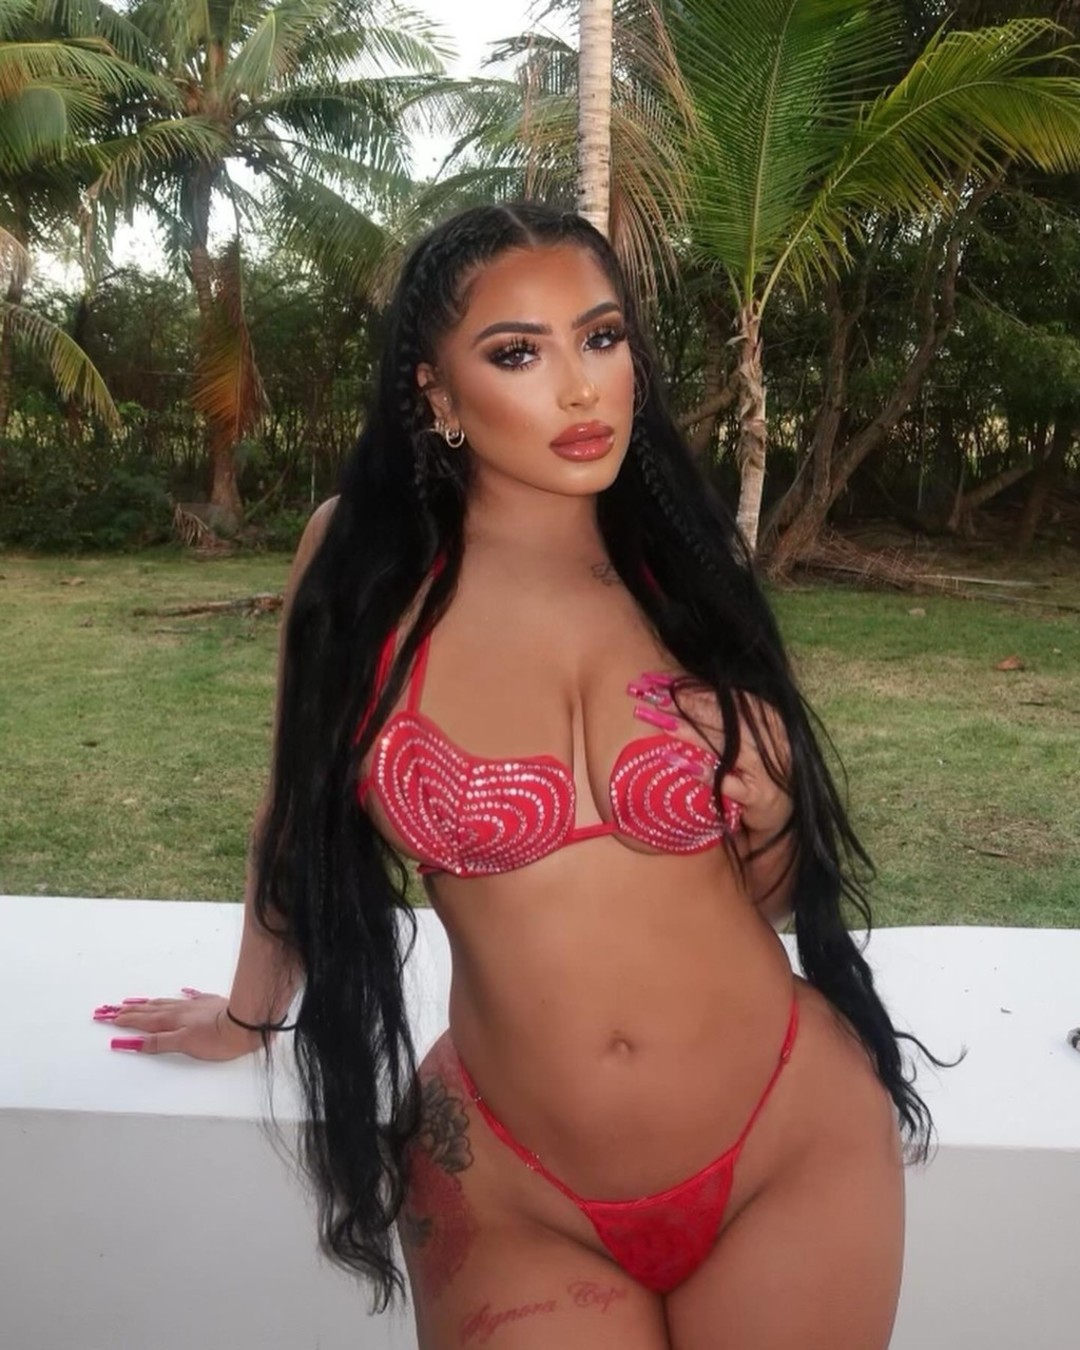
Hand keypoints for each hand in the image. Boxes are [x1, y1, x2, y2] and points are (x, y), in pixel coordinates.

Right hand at [92, 987, 260, 1059]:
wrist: (246, 1024)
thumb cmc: (216, 1039)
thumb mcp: (183, 1044)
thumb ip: (157, 1042)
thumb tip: (129, 1041)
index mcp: (171, 1021)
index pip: (141, 1021)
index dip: (123, 1020)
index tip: (105, 1017)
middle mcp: (180, 1010)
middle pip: (148, 1011)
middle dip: (127, 1011)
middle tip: (108, 1008)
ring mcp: (195, 1006)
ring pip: (165, 1002)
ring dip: (147, 1003)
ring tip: (133, 1001)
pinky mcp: (211, 1003)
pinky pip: (193, 996)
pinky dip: (184, 994)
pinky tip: (182, 991)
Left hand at [631, 674, 792, 840]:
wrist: (782, 810)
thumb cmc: (756, 769)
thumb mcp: (746, 738)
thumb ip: (721, 717)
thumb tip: (680, 693)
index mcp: (768, 718)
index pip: (731, 699)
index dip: (698, 691)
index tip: (667, 686)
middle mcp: (769, 740)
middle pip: (726, 718)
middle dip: (691, 707)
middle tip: (659, 702)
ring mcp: (765, 768)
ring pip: (727, 746)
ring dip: (694, 735)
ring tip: (666, 725)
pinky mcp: (759, 796)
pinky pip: (730, 783)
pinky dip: (708, 774)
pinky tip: (687, 766)